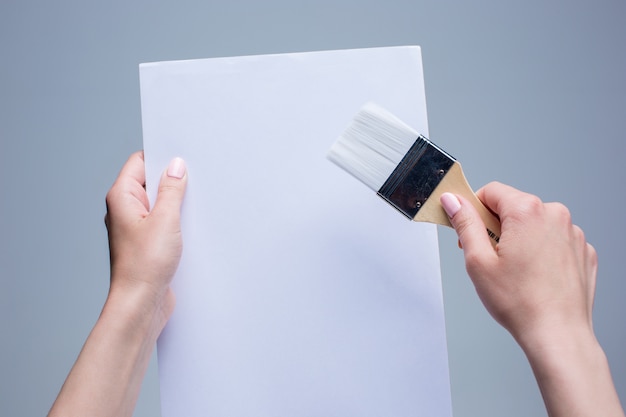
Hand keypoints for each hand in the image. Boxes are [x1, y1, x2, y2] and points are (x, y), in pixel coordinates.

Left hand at [105, 151, 186, 320]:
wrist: (141, 304)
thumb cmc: (144, 265)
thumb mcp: (165, 220)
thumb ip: (171, 190)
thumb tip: (175, 166)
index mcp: (122, 197)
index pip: (140, 162)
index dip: (161, 157)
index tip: (183, 157)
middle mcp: (126, 210)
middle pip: (151, 181)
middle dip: (173, 180)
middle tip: (195, 180)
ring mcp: (137, 227)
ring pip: (160, 203)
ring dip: (178, 203)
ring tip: (195, 206)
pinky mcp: (148, 243)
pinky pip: (164, 222)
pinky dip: (178, 220)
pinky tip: (193, 225)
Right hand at [440, 183, 623, 416]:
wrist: (558, 334)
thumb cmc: (519, 302)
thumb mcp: (478, 260)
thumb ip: (465, 223)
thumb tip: (453, 200)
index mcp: (527, 211)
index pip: (491, 191)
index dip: (474, 209)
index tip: (468, 230)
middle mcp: (555, 215)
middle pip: (514, 207)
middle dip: (496, 226)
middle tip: (489, 258)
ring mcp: (573, 233)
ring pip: (535, 224)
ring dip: (520, 238)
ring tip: (515, 271)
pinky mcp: (583, 251)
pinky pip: (554, 239)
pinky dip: (541, 251)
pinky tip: (535, 275)